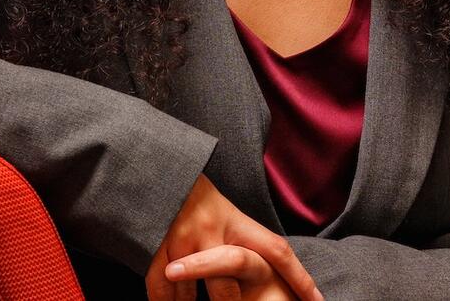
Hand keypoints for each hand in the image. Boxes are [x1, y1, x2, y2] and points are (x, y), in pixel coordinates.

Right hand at [145, 174, 322, 300]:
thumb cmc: (186, 186)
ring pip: (190, 296)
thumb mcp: (219, 204)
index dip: (300, 278)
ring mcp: (182, 241)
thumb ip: (235, 232)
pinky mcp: (155, 246)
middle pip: (228, 291)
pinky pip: (160, 289)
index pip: (277, 251)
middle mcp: (212, 232)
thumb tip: (259, 259)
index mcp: (235, 220)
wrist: (150, 162)